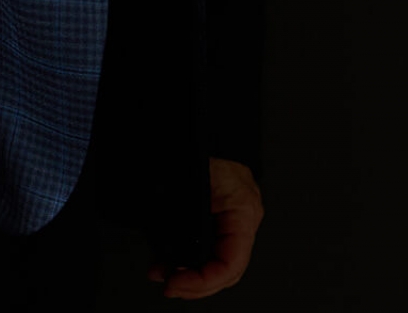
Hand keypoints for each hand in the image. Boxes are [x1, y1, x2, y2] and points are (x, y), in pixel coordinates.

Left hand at [149, 157, 261, 298]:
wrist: (201, 121)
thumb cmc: (202, 144)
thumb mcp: (189, 183)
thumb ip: (181, 218)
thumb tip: (167, 253)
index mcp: (242, 212)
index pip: (230, 265)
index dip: (203, 282)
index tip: (177, 283)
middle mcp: (242, 218)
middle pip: (225, 271)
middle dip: (195, 284)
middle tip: (170, 286)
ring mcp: (232, 218)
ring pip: (217, 262)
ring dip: (190, 275)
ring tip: (165, 276)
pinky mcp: (220, 215)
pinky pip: (210, 246)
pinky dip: (190, 258)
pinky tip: (169, 262)